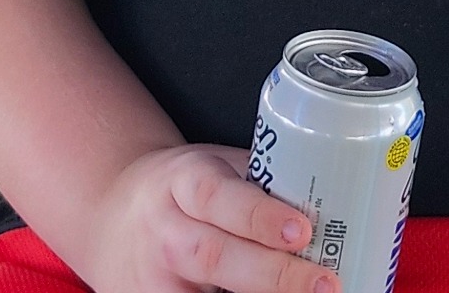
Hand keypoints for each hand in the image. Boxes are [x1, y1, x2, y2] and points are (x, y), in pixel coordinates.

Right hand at [75, 144, 336, 292]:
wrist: (113, 213)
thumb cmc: (184, 188)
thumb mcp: (215, 166)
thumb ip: (261, 183)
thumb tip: (334, 195)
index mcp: (185, 183)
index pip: (221, 198)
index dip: (261, 217)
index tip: (303, 230)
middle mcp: (167, 232)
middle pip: (217, 258)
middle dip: (275, 276)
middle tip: (325, 284)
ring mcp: (155, 279)